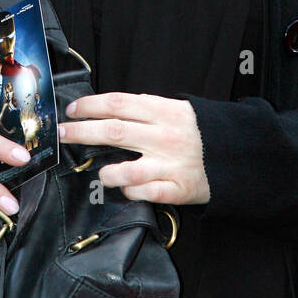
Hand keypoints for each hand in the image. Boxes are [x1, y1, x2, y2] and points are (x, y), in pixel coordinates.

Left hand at [60, 92, 209, 204]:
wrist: (235, 157)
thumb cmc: (199, 133)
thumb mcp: (177, 110)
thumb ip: (146, 110)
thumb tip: (108, 109)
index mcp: (165, 112)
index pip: (118, 104)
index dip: (90, 106)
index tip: (72, 111)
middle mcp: (165, 137)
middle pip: (114, 132)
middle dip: (81, 132)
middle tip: (62, 134)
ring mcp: (171, 165)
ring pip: (125, 170)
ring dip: (106, 172)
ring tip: (102, 172)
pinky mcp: (177, 190)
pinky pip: (143, 193)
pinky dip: (130, 191)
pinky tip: (127, 188)